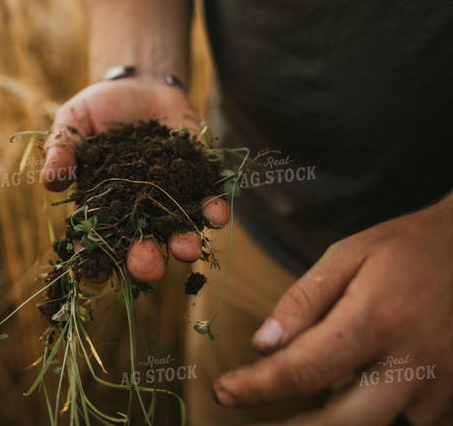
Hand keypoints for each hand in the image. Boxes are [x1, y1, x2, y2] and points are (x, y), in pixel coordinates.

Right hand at [42, 78, 229, 282]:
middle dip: (144, 259)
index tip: (95, 275)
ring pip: (178, 228)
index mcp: (102, 203)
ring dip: (184, 242)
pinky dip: (215, 209)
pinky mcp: (198, 178)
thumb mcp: (73, 122)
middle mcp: (137, 209)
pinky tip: (218, 215)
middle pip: (140, 242)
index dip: (94, 259)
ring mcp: (169, 196)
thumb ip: (62, 149)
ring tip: (187, 252)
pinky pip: (209, 198)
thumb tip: (50, 182)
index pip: (95, 238)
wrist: (141, 84)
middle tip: (147, 271)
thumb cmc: (99, 109)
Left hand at [213, 193, 452, 424]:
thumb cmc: (407, 248)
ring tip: (295, 409)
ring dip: (330, 423)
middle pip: (339, 422)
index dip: (256, 388)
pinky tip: (349, 393)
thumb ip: (303, 302)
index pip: (302, 371)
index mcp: (377, 320)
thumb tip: (264, 345)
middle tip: (248, 424)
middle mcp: (413, 363)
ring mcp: (441, 388)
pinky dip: (369, 412)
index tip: (224, 392)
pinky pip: (403, 420)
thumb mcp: (348, 256)